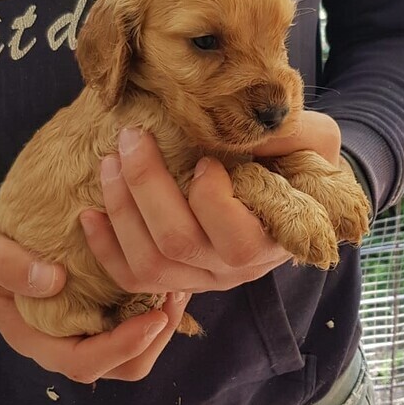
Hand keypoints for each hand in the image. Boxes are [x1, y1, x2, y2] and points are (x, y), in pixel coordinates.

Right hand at [0, 169, 187, 382]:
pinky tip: (166, 274)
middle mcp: (65, 343)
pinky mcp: (96, 311)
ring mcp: (83, 330)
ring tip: (178, 286)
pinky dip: (155, 307)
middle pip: (121, 367)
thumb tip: (54, 280)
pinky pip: (132, 323)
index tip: (154, 318)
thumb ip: (10, 267)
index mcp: (37, 340)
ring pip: (133, 351)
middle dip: (153, 339)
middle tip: (176, 296)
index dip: (122, 346)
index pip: (85, 363)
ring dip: (161, 325)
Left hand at [80, 110, 344, 294]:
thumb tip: (252, 126)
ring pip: (149, 264)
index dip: (210, 199)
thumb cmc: (302, 163)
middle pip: (178, 243)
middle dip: (146, 186)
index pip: (235, 238)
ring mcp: (201, 278)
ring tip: (108, 162)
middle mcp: (234, 269)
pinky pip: (131, 278)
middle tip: (132, 137)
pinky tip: (89, 213)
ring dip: (121, 211)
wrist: (291, 191)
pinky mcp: (175, 278)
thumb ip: (291, 135)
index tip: (205, 157)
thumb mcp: (314, 141)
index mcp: (272, 239)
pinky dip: (105, 248)